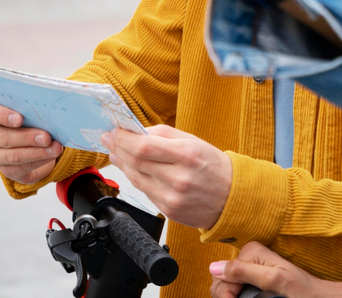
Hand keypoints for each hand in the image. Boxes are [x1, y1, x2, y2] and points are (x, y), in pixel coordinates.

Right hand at [0, 101, 63, 183]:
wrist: (33, 142)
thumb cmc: (31, 118)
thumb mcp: (30, 111)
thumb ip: (33, 109)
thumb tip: (49, 112)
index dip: (3, 115)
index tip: (20, 119)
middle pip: (3, 137)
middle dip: (27, 138)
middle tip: (46, 137)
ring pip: (13, 156)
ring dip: (37, 152)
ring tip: (55, 148)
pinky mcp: (6, 169)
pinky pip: (21, 168)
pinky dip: (40, 161)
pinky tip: (51, 155)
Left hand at [102, 125, 232, 229]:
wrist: (233, 197)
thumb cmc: (214, 166)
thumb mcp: (194, 141)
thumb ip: (164, 134)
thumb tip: (137, 131)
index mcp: (187, 154)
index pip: (144, 146)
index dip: (123, 138)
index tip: (114, 131)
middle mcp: (179, 177)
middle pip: (136, 162)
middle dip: (118, 148)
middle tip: (109, 139)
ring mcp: (172, 197)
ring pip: (135, 178)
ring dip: (122, 164)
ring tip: (117, 152)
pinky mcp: (168, 210)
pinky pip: (144, 192)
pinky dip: (135, 178)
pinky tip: (132, 169)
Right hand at [209, 242, 341, 297]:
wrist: (317, 296)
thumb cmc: (302, 289)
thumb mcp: (273, 279)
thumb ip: (244, 271)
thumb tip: (214, 266)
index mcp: (250, 251)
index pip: (220, 273)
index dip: (227, 291)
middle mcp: (247, 257)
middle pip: (219, 280)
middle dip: (227, 294)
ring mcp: (249, 269)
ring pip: (223, 287)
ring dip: (231, 296)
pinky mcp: (252, 280)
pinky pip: (233, 290)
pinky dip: (236, 297)